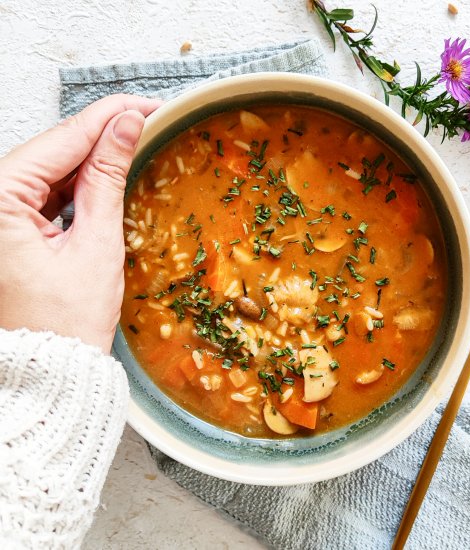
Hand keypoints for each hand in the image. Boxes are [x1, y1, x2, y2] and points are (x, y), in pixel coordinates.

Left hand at [0, 94, 161, 352]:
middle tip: (149, 122)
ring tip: (136, 145)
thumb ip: (108, 178)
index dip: (110, 117)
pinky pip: (44, 190)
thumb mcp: (95, 244)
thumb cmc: (65, 322)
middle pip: (52, 149)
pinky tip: (107, 175)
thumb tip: (126, 127)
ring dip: (92, 157)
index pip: (61, 140)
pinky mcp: (6, 224)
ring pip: (49, 166)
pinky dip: (77, 183)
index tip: (147, 106)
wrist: (47, 368)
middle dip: (103, 134)